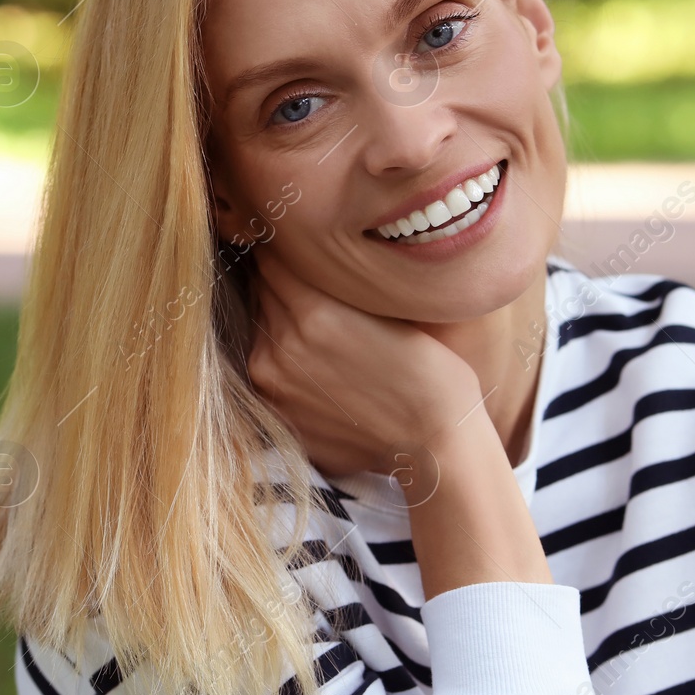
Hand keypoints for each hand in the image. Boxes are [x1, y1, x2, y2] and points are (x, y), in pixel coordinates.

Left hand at [245, 249, 496, 480]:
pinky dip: (282, 359)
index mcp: (313, 310)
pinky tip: (318, 365)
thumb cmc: (429, 372)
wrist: (432, 445)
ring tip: (321, 330)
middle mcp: (282, 344)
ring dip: (280, 321)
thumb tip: (307, 257)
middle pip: (263, 291)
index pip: (272, 258)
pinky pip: (267, 367)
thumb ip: (337, 284)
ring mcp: (272, 381)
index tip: (302, 249)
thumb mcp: (387, 308)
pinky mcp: (275, 409)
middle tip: (315, 287)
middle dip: (284, 284)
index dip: (289, 250)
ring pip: (262, 328)